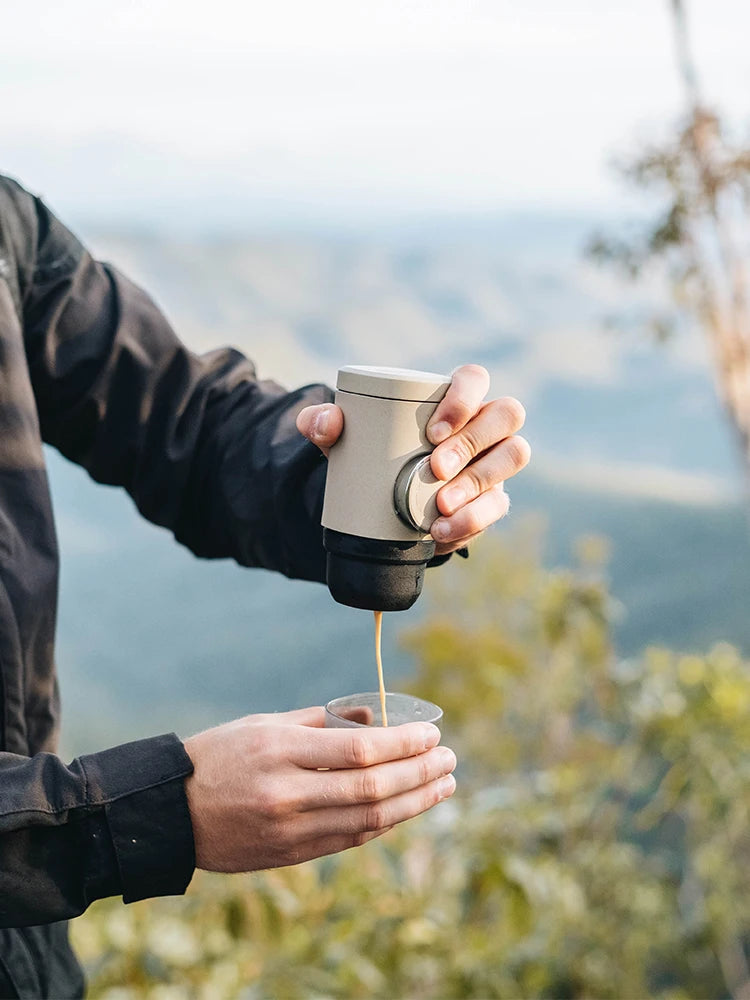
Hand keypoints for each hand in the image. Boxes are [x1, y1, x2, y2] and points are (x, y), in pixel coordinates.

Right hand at [183, 707, 455, 872]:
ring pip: (368, 821)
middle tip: (449, 760)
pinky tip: (408, 809)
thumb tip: (374, 717)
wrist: (173, 811)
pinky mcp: (290, 855)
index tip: (431, 734)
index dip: (403, 744)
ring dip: (414, 803)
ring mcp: (289, 829)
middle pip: (372, 788)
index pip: (358, 750)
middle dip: (420, 774)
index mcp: (280, 749)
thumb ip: (320, 720)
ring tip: (444, 785)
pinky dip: (384, 824)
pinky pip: (349, 841)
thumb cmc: (221, 755)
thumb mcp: (265, 724)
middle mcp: (287, 792)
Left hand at [296, 364, 529, 555]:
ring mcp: (495, 460)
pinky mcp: (493, 498)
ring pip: (514, 454)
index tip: (433, 430)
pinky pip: (498, 505)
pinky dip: (473, 519)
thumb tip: (326, 422)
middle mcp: (484, 424)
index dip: (464, 398)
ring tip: (440, 504)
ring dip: (479, 481)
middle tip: (434, 468)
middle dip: (472, 442)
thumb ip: (321, 424)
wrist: (381, 506)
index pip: (475, 379)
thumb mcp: (342, 441)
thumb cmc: (371, 455)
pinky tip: (442, 530)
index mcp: (453, 398)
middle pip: (506, 415)